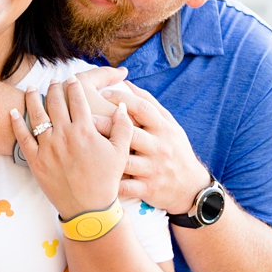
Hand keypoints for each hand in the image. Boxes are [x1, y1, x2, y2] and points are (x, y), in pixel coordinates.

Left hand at [12, 77, 133, 217]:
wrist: (88, 207)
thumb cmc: (106, 180)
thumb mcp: (121, 152)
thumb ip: (123, 126)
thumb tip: (121, 105)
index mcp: (85, 131)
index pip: (77, 100)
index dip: (74, 86)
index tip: (72, 79)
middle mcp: (64, 135)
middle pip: (56, 103)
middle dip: (54, 88)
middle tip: (53, 82)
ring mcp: (47, 147)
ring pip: (37, 115)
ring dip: (33, 98)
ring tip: (31, 89)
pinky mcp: (35, 160)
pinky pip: (22, 138)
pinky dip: (16, 123)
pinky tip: (13, 113)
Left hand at [95, 81, 208, 213]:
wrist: (189, 186)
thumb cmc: (174, 149)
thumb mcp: (169, 125)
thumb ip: (150, 105)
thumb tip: (127, 84)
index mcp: (164, 129)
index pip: (144, 109)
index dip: (123, 98)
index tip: (103, 93)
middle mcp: (159, 147)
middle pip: (131, 133)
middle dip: (107, 125)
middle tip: (85, 118)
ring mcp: (153, 168)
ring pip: (125, 160)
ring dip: (103, 154)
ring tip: (82, 146)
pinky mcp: (147, 188)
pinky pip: (125, 186)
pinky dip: (109, 183)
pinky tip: (91, 177)